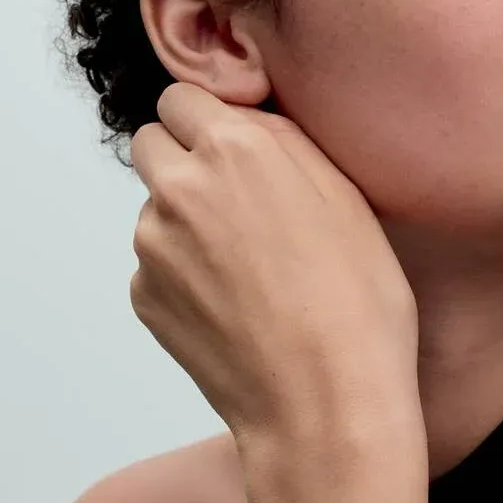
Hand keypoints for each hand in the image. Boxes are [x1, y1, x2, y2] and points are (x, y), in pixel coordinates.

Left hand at [129, 83, 420, 447]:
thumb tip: (245, 123)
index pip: (180, 98)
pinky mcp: (144, 297)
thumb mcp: (349, 199)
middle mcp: (179, 188)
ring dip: (186, 223)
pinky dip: (183, 277)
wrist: (324, 405)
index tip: (234, 149)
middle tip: (237, 205)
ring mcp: (152, 247)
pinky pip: (155, 267)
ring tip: (249, 273)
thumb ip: (286, 143)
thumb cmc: (358, 307)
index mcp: (234, 150)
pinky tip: (234, 308)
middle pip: (152, 146)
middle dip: (184, 161)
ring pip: (155, 210)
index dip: (208, 121)